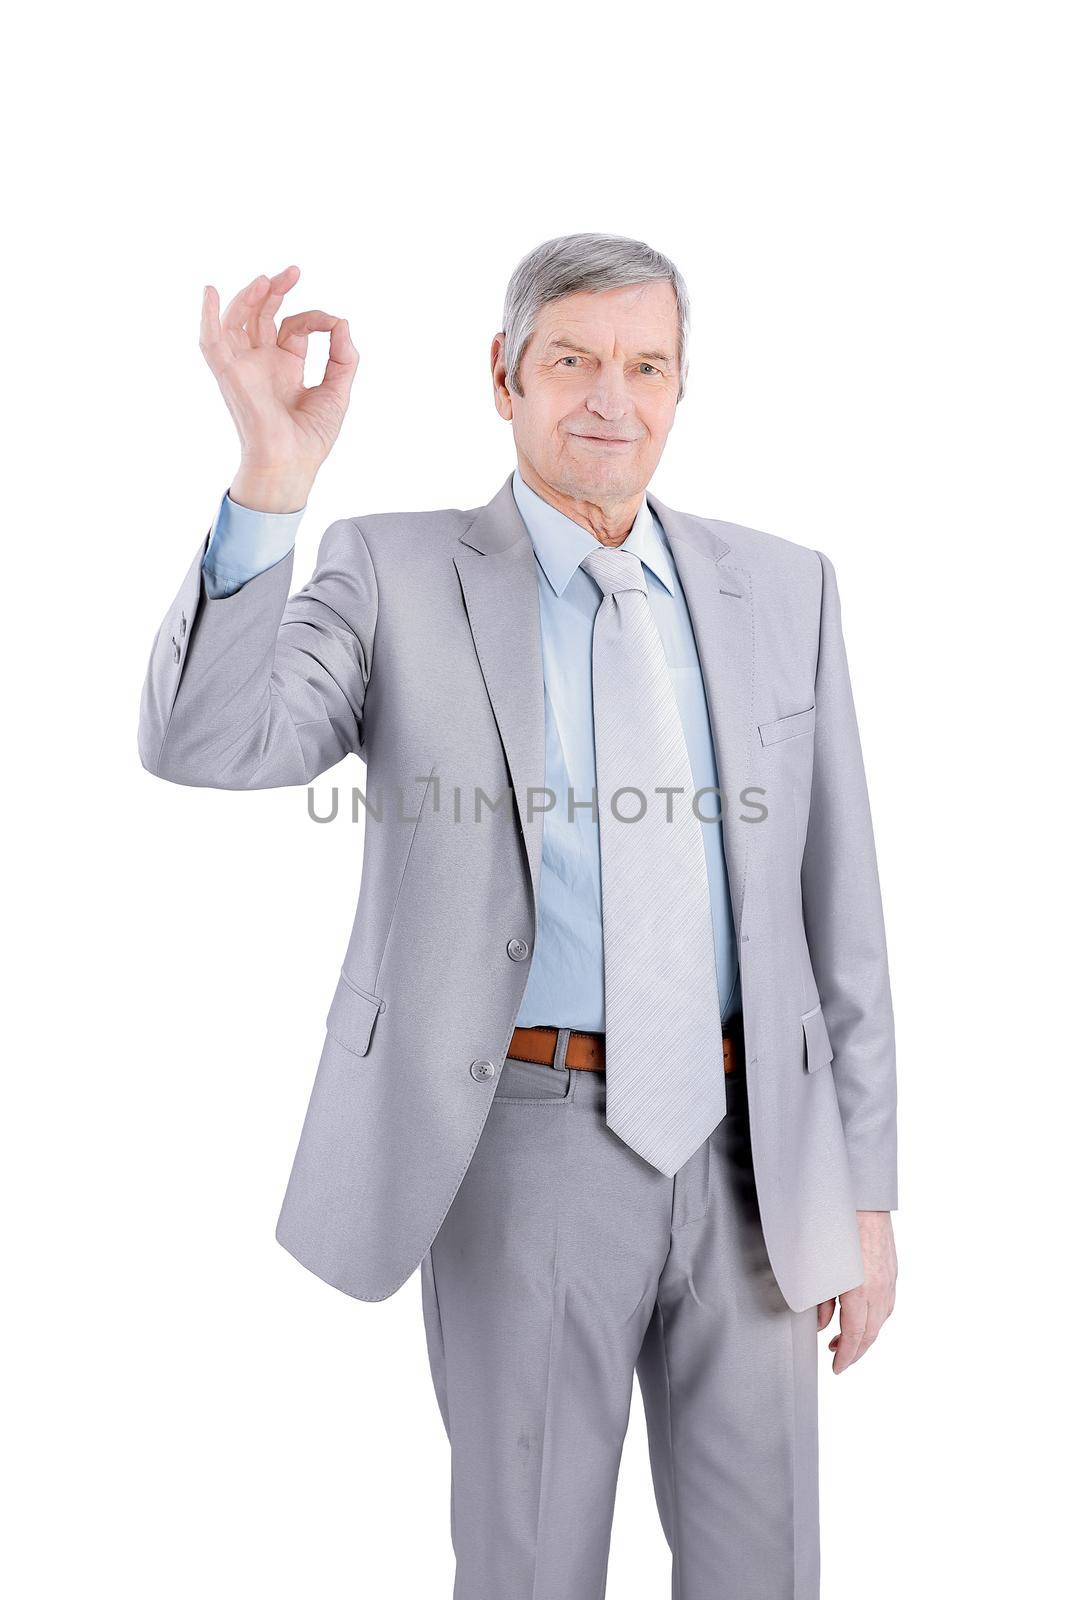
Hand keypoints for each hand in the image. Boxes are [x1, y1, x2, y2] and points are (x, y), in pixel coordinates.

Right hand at [199, 266, 359, 511]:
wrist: (292, 465)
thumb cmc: (310, 438)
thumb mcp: (338, 391)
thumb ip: (344, 357)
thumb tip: (341, 323)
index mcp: (285, 367)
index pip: (294, 328)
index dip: (314, 319)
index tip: (333, 325)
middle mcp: (262, 364)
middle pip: (261, 315)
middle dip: (276, 291)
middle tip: (293, 272)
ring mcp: (244, 367)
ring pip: (238, 320)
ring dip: (250, 297)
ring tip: (267, 279)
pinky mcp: (230, 374)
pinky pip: (211, 342)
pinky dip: (207, 317)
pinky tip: (209, 292)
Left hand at [817, 1211, 896, 1373]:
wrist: (860, 1193)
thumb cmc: (833, 1225)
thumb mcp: (815, 1265)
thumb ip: (820, 1298)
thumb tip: (822, 1323)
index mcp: (860, 1289)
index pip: (855, 1335)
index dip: (846, 1355)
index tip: (836, 1368)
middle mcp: (880, 1287)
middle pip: (872, 1331)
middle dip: (856, 1350)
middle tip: (839, 1359)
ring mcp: (889, 1277)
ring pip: (882, 1318)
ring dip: (866, 1334)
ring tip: (846, 1339)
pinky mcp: (892, 1267)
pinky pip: (887, 1301)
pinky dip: (876, 1316)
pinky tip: (863, 1315)